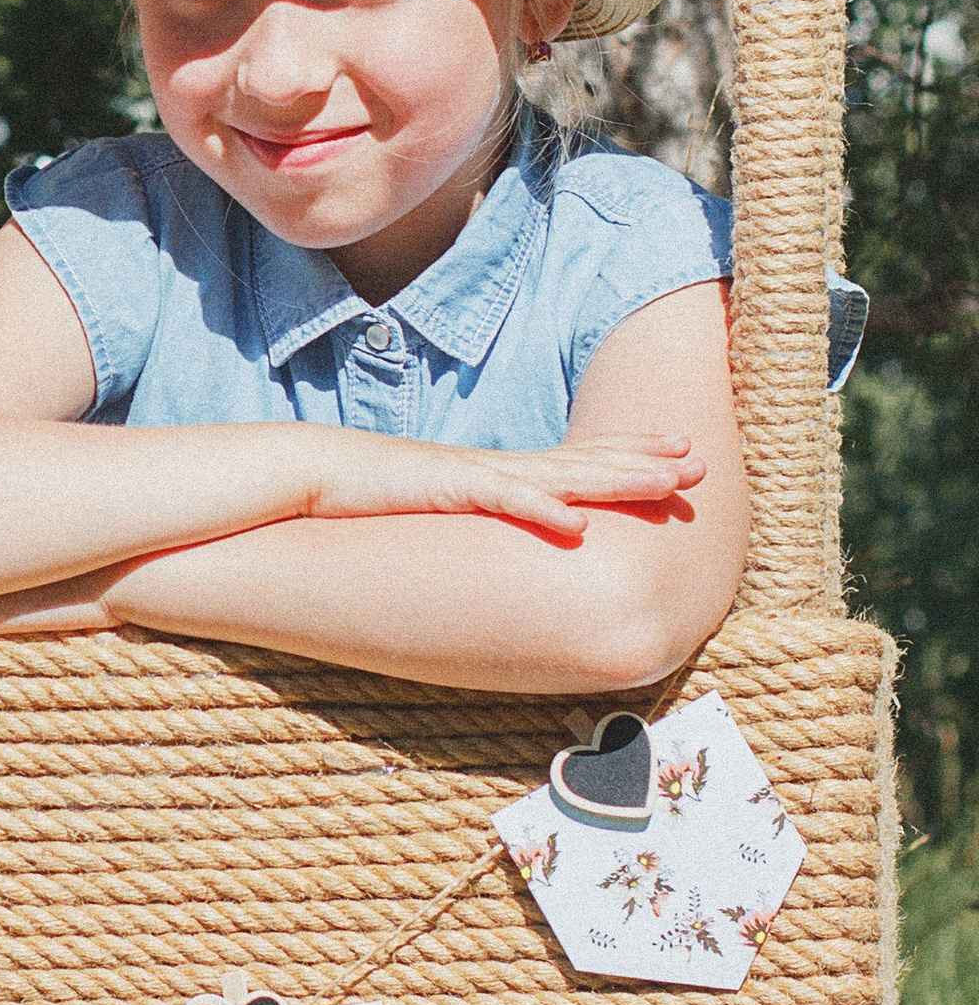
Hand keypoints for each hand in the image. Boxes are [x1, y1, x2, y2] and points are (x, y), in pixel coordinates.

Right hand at [300, 431, 703, 546]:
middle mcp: (493, 469)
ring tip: (668, 479)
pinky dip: (543, 511)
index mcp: (492, 476)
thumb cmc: (362, 499)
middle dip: (642, 459)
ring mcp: (473, 475)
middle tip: (699, 459)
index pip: (572, 464)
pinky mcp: (446, 489)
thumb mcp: (430, 511)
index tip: (673, 455)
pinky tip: (580, 524)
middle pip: (581, 462)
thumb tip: (501, 549)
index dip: (624, 459)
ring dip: (616, 477)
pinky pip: (503, 501)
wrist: (305, 472)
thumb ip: (469, 523)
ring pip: (561, 475)